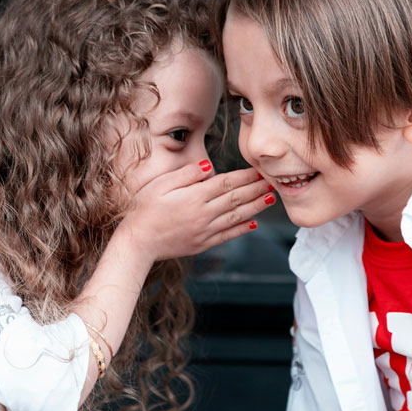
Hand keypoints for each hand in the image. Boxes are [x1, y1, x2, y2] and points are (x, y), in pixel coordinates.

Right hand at [116, 161, 273, 263]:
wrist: (138, 242)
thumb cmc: (144, 209)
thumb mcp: (161, 184)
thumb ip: (187, 175)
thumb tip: (209, 166)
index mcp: (194, 197)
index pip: (226, 183)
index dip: (245, 176)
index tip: (259, 170)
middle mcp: (204, 214)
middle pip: (236, 198)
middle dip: (256, 189)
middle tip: (273, 182)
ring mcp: (205, 231)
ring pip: (236, 216)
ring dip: (255, 208)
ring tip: (270, 199)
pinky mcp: (202, 244)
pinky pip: (227, 235)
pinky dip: (241, 229)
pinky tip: (253, 224)